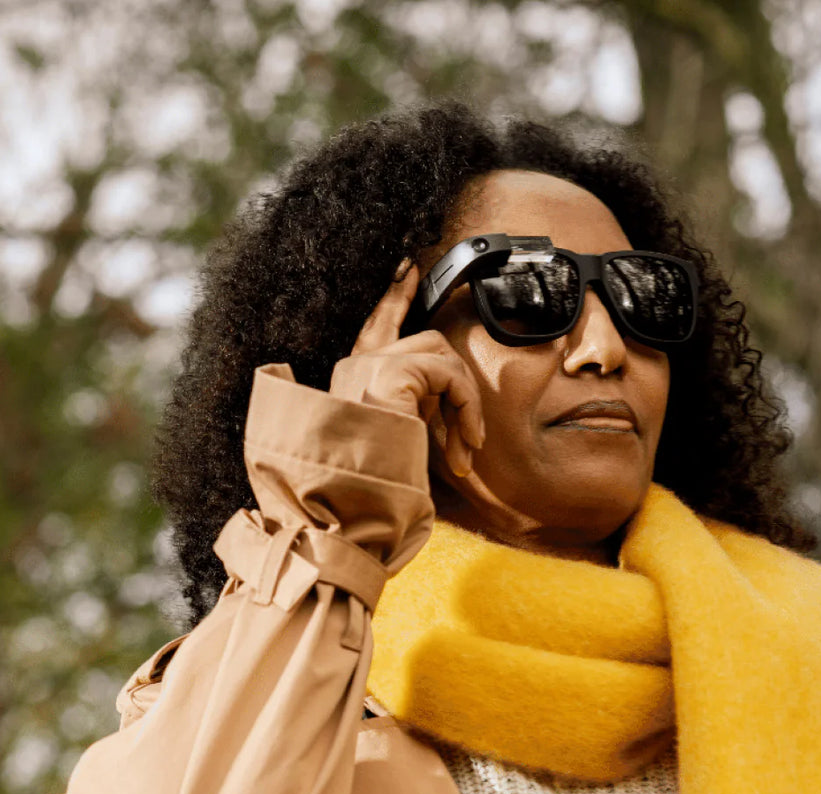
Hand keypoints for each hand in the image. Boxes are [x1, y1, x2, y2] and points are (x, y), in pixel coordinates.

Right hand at [330, 262, 485, 476]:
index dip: (393, 298)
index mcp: (349, 378)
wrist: (350, 498)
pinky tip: (466, 442)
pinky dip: (466, 407)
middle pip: (426, 342)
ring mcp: (370, 364)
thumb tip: (440, 395)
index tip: (408, 269)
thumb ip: (409, 404)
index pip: (376, 326)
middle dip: (457, 382)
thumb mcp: (392, 434)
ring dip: (464, 404)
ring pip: (442, 355)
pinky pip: (449, 375)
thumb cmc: (372, 481)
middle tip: (471, 437)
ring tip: (466, 449)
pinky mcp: (392, 371)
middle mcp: (354, 365)